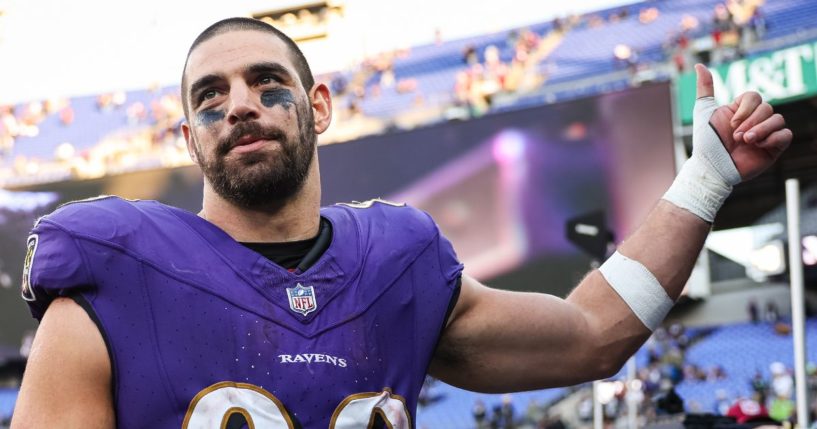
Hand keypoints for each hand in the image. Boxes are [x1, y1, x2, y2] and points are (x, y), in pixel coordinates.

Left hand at [695, 63, 791, 180]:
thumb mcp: (703, 112)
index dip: (746, 108)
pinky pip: (786, 135)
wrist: (712, 168)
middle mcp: (755, 120)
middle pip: (767, 107)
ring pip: (778, 119)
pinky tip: (758, 146)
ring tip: (745, 141)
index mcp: (741, 110)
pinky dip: (773, 138)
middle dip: (751, 121)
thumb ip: (704, 89)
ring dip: (761, 129)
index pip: (755, 96)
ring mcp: (765, 133)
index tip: (731, 122)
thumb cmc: (706, 142)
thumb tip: (699, 65)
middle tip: (736, 136)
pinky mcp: (773, 147)